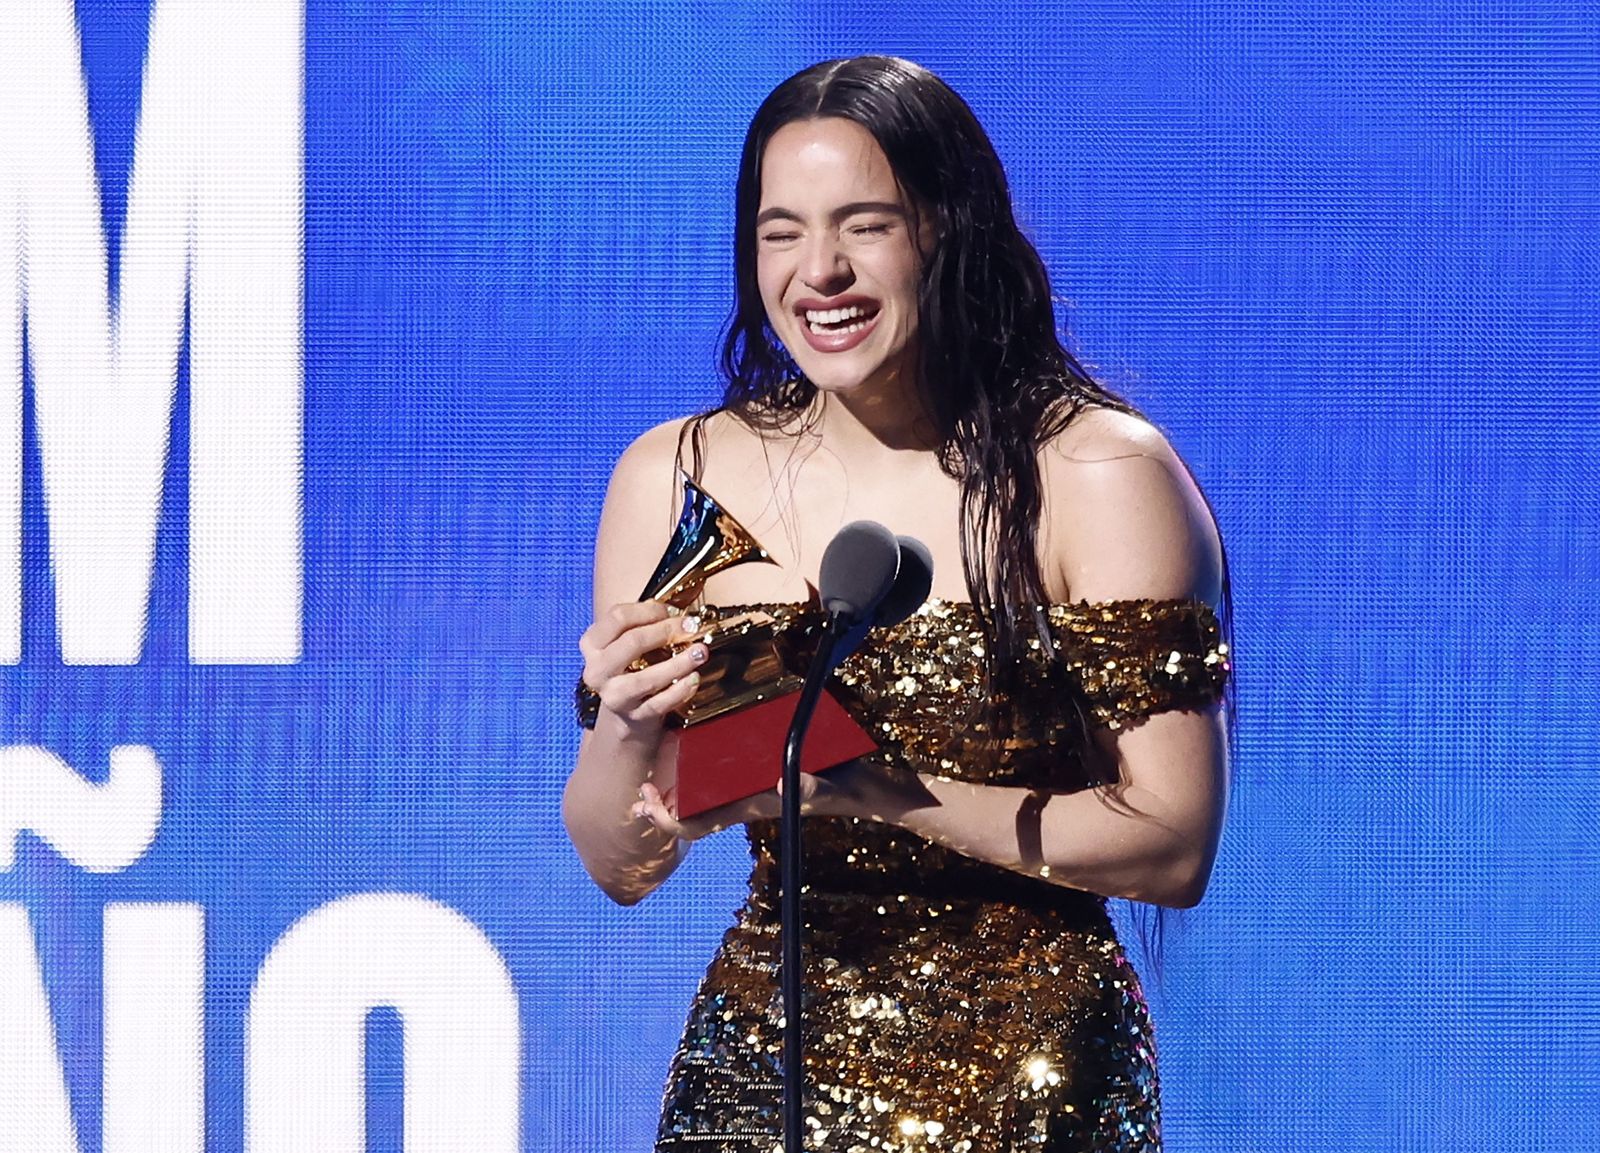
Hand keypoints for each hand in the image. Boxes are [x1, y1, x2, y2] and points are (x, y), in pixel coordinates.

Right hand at [579, 602, 707, 741]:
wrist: (627, 711)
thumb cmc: (630, 667)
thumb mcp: (628, 641)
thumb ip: (646, 623)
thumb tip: (676, 613)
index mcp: (592, 644)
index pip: (617, 617)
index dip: (649, 611)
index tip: (671, 611)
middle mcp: (598, 670)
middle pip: (632, 643)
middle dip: (666, 632)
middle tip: (691, 627)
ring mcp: (614, 695)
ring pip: (646, 678)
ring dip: (678, 663)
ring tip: (700, 652)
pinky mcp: (634, 716)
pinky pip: (660, 703)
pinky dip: (680, 690)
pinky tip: (694, 678)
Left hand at [629, 761, 939, 842]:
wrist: (863, 789)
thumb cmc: (840, 786)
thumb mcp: (822, 783)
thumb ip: (806, 784)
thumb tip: (785, 785)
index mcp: (747, 806)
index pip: (695, 826)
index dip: (665, 822)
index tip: (644, 803)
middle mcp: (742, 801)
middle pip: (689, 815)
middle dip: (659, 807)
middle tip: (639, 787)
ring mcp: (749, 792)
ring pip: (702, 801)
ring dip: (675, 792)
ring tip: (655, 772)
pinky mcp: (758, 778)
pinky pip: (720, 785)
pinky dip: (698, 777)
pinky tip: (692, 752)